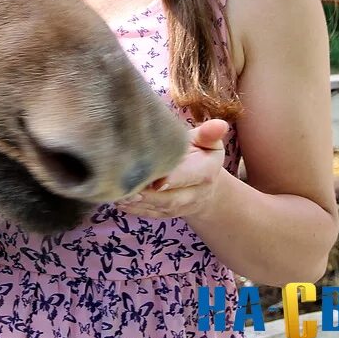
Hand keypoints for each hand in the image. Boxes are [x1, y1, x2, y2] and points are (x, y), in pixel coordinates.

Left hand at [114, 119, 228, 220]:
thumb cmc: (201, 155)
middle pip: (172, 198)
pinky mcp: (165, 213)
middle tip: (130, 188)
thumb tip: (220, 124)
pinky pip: (149, 213)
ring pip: (158, 208)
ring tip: (120, 194)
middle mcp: (194, 193)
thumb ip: (208, 134)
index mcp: (205, 172)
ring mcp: (179, 206)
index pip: (191, 176)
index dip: (175, 178)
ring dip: (138, 203)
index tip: (158, 180)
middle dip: (151, 196)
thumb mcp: (207, 142)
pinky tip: (118, 201)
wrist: (204, 184)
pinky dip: (133, 209)